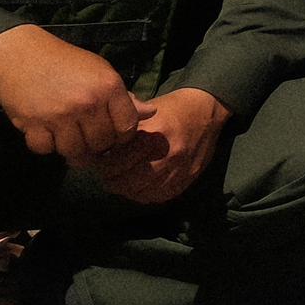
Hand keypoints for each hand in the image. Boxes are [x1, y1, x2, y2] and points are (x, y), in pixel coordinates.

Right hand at [0, 24, 142, 163]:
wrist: (22, 52)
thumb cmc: (66, 62)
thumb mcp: (101, 72)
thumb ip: (124, 97)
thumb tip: (151, 113)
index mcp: (108, 87)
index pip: (127, 128)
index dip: (122, 136)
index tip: (112, 134)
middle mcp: (87, 102)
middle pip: (102, 144)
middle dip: (98, 145)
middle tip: (88, 137)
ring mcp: (59, 115)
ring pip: (74, 152)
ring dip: (72, 149)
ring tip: (69, 137)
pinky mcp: (32, 123)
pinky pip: (45, 149)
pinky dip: (45, 145)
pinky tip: (47, 132)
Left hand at [87, 87, 230, 204]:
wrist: (207, 110)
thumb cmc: (171, 108)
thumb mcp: (144, 110)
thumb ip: (123, 128)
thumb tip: (99, 146)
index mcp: (152, 136)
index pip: (116, 163)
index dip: (101, 166)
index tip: (97, 164)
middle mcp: (167, 156)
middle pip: (127, 182)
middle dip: (111, 181)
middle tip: (105, 177)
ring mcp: (179, 170)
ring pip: (142, 193)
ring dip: (127, 190)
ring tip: (121, 183)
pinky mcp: (188, 178)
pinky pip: (160, 196)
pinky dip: (146, 195)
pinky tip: (140, 187)